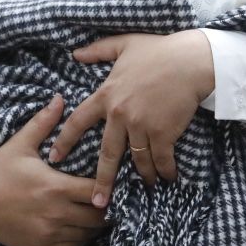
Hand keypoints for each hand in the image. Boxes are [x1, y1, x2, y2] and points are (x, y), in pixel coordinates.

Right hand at [0, 96, 107, 245]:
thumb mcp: (20, 144)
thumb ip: (43, 122)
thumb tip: (60, 98)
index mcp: (55, 187)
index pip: (97, 191)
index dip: (109, 187)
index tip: (111, 180)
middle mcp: (56, 213)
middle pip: (99, 216)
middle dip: (107, 208)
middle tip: (110, 197)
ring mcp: (50, 233)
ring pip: (89, 234)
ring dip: (97, 224)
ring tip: (99, 211)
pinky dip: (82, 237)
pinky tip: (82, 225)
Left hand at [52, 31, 216, 202]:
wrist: (190, 61)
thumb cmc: (160, 50)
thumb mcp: (125, 44)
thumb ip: (98, 50)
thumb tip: (76, 53)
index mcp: (107, 95)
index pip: (78, 122)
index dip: (65, 141)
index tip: (55, 157)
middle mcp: (120, 114)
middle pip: (106, 154)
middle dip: (102, 181)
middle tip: (96, 202)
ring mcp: (141, 126)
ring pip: (137, 160)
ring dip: (142, 176)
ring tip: (144, 188)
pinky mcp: (163, 133)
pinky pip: (161, 159)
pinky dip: (165, 170)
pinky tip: (167, 177)